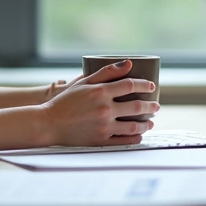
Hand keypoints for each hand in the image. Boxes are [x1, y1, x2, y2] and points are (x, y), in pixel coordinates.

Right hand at [40, 60, 159, 145]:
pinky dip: (135, 138)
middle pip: (136, 106)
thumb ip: (106, 72)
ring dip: (146, 124)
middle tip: (156, 106)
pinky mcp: (100, 141)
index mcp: (100, 92)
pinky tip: (139, 135)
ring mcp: (103, 126)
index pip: (130, 85)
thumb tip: (129, 63)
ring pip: (133, 126)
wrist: (49, 123)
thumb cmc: (66, 101)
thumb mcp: (83, 82)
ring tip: (151, 122)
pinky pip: (124, 141)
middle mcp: (104, 109)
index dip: (144, 85)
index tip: (151, 86)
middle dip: (150, 106)